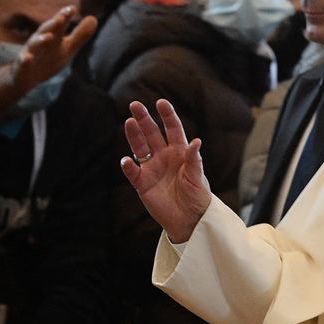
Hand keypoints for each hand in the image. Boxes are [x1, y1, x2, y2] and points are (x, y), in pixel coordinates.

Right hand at [9, 5, 97, 91]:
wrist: (26, 77)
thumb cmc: (48, 59)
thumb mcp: (67, 48)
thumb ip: (80, 35)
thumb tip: (94, 18)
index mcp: (53, 36)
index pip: (59, 24)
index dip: (65, 16)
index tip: (73, 9)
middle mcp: (40, 41)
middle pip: (46, 30)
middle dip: (53, 24)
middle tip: (61, 18)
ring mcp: (30, 52)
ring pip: (34, 44)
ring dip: (40, 40)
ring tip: (49, 36)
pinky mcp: (22, 65)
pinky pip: (23, 62)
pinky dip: (25, 59)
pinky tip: (27, 58)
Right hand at [121, 99, 211, 243]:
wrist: (190, 220)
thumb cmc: (198, 197)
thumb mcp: (198, 177)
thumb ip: (194, 160)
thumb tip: (196, 141)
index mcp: (180, 152)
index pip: (172, 129)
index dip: (167, 115)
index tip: (161, 102)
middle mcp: (164, 157)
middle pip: (152, 134)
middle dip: (144, 119)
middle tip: (135, 105)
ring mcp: (152, 169)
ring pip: (140, 148)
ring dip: (134, 135)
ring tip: (129, 122)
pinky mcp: (143, 184)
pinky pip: (132, 173)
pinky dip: (128, 166)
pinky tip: (126, 160)